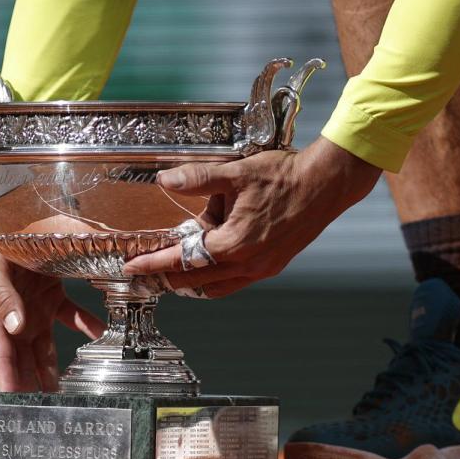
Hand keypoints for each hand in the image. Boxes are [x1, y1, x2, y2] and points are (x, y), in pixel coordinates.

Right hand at [0, 224, 104, 390]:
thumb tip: (13, 327)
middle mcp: (16, 317)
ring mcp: (35, 308)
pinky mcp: (53, 296)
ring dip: (56, 366)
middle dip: (33, 382)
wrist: (8, 217)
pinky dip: (88, 326)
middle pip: (24, 358)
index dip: (8, 378)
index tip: (14, 401)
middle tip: (46, 408)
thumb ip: (4, 298)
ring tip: (68, 389)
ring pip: (47, 345)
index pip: (1, 353)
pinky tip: (103, 335)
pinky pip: (73, 316)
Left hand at [122, 137, 380, 296]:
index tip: (132, 266)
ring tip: (172, 275)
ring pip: (218, 286)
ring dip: (192, 282)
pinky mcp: (274, 264)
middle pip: (196, 280)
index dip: (154, 263)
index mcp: (234, 244)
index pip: (183, 259)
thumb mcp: (237, 172)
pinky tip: (210, 267)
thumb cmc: (286, 176)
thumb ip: (198, 179)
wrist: (327, 183)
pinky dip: (217, 280)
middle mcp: (248, 263)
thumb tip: (166, 180)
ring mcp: (263, 268)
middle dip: (167, 277)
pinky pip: (237, 282)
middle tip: (144, 273)